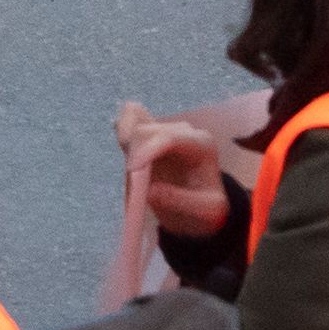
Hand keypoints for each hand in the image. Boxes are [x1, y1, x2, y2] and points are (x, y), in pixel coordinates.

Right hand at [128, 122, 236, 239]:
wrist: (200, 205)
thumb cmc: (205, 207)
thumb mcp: (204, 211)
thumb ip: (179, 200)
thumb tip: (151, 191)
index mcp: (202, 144)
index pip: (170, 138)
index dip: (147, 150)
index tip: (131, 170)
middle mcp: (183, 131)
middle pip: (147, 131)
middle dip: (134, 153)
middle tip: (133, 187)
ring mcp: (166, 129)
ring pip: (134, 122)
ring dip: (126, 146)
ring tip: (133, 175)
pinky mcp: (150, 133)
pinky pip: (130, 118)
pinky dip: (122, 130)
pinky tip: (124, 147)